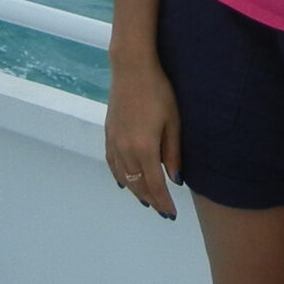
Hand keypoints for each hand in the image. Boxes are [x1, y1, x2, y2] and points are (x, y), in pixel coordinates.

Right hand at [104, 56, 181, 218]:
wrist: (131, 69)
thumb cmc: (159, 92)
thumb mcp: (173, 122)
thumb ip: (173, 153)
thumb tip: (174, 180)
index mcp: (144, 149)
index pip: (155, 185)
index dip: (164, 201)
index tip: (172, 214)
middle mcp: (126, 150)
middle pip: (138, 184)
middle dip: (151, 199)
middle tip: (163, 211)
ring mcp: (114, 143)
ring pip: (124, 177)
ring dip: (136, 191)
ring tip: (147, 200)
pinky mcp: (108, 134)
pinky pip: (112, 164)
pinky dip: (120, 177)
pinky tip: (125, 183)